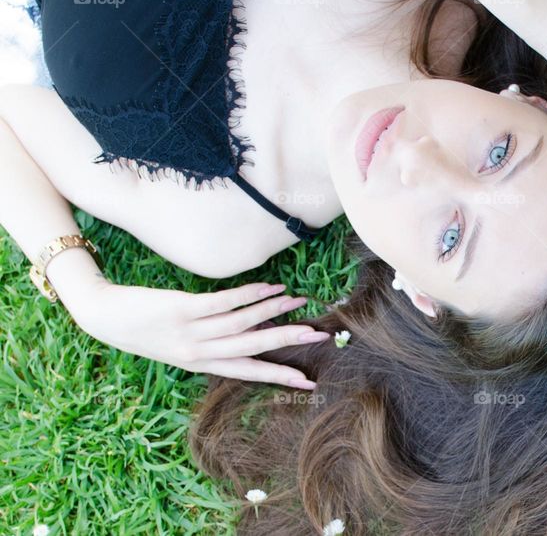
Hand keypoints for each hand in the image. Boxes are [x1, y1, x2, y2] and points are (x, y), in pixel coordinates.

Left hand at [69, 280, 328, 389]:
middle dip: (287, 341)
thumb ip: (212, 344)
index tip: (308, 382)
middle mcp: (199, 352)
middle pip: (252, 348)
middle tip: (318, 336)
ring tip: (299, 302)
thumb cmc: (145, 331)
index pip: (248, 372)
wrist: (105, 318)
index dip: (279, 376)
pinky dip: (252, 294)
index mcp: (201, 364)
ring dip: (274, 312)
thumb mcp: (179, 348)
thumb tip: (253, 331)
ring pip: (243, 323)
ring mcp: (191, 330)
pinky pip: (225, 301)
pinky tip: (271, 287)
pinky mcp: (183, 308)